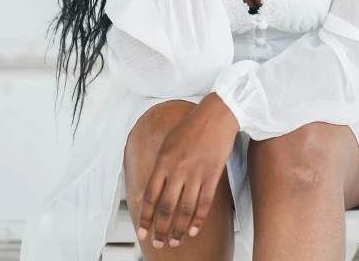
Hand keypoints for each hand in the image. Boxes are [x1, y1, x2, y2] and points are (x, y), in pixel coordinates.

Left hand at [135, 93, 239, 248]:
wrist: (216, 115)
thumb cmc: (190, 127)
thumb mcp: (166, 145)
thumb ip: (155, 172)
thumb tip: (142, 195)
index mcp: (164, 161)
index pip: (150, 195)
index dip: (145, 217)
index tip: (142, 232)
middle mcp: (178, 169)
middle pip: (167, 206)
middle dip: (160, 229)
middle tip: (158, 243)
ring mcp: (197, 173)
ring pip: (186, 209)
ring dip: (179, 229)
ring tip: (175, 241)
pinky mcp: (213, 175)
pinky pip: (205, 203)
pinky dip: (199, 219)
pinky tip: (194, 230)